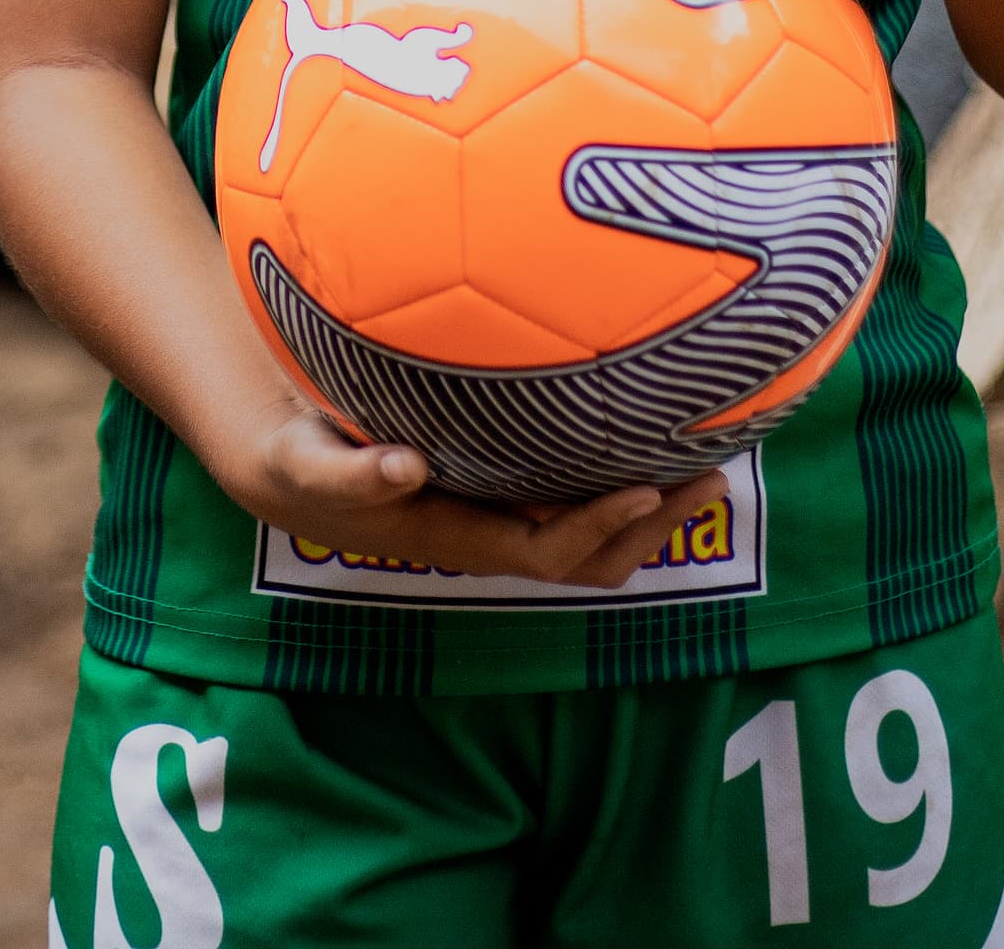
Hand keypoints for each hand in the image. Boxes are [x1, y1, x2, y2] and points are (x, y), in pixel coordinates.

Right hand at [211, 401, 731, 590]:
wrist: (293, 470)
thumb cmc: (303, 462)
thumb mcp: (308, 464)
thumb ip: (351, 471)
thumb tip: (408, 464)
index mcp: (456, 536)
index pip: (547, 549)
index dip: (600, 525)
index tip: (645, 486)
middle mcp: (491, 535)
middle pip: (592, 559)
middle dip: (653, 527)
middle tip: (710, 475)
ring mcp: (503, 517)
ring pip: (597, 540)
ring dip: (654, 515)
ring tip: (706, 468)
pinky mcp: (507, 492)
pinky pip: (581, 506)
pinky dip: (627, 489)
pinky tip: (652, 444)